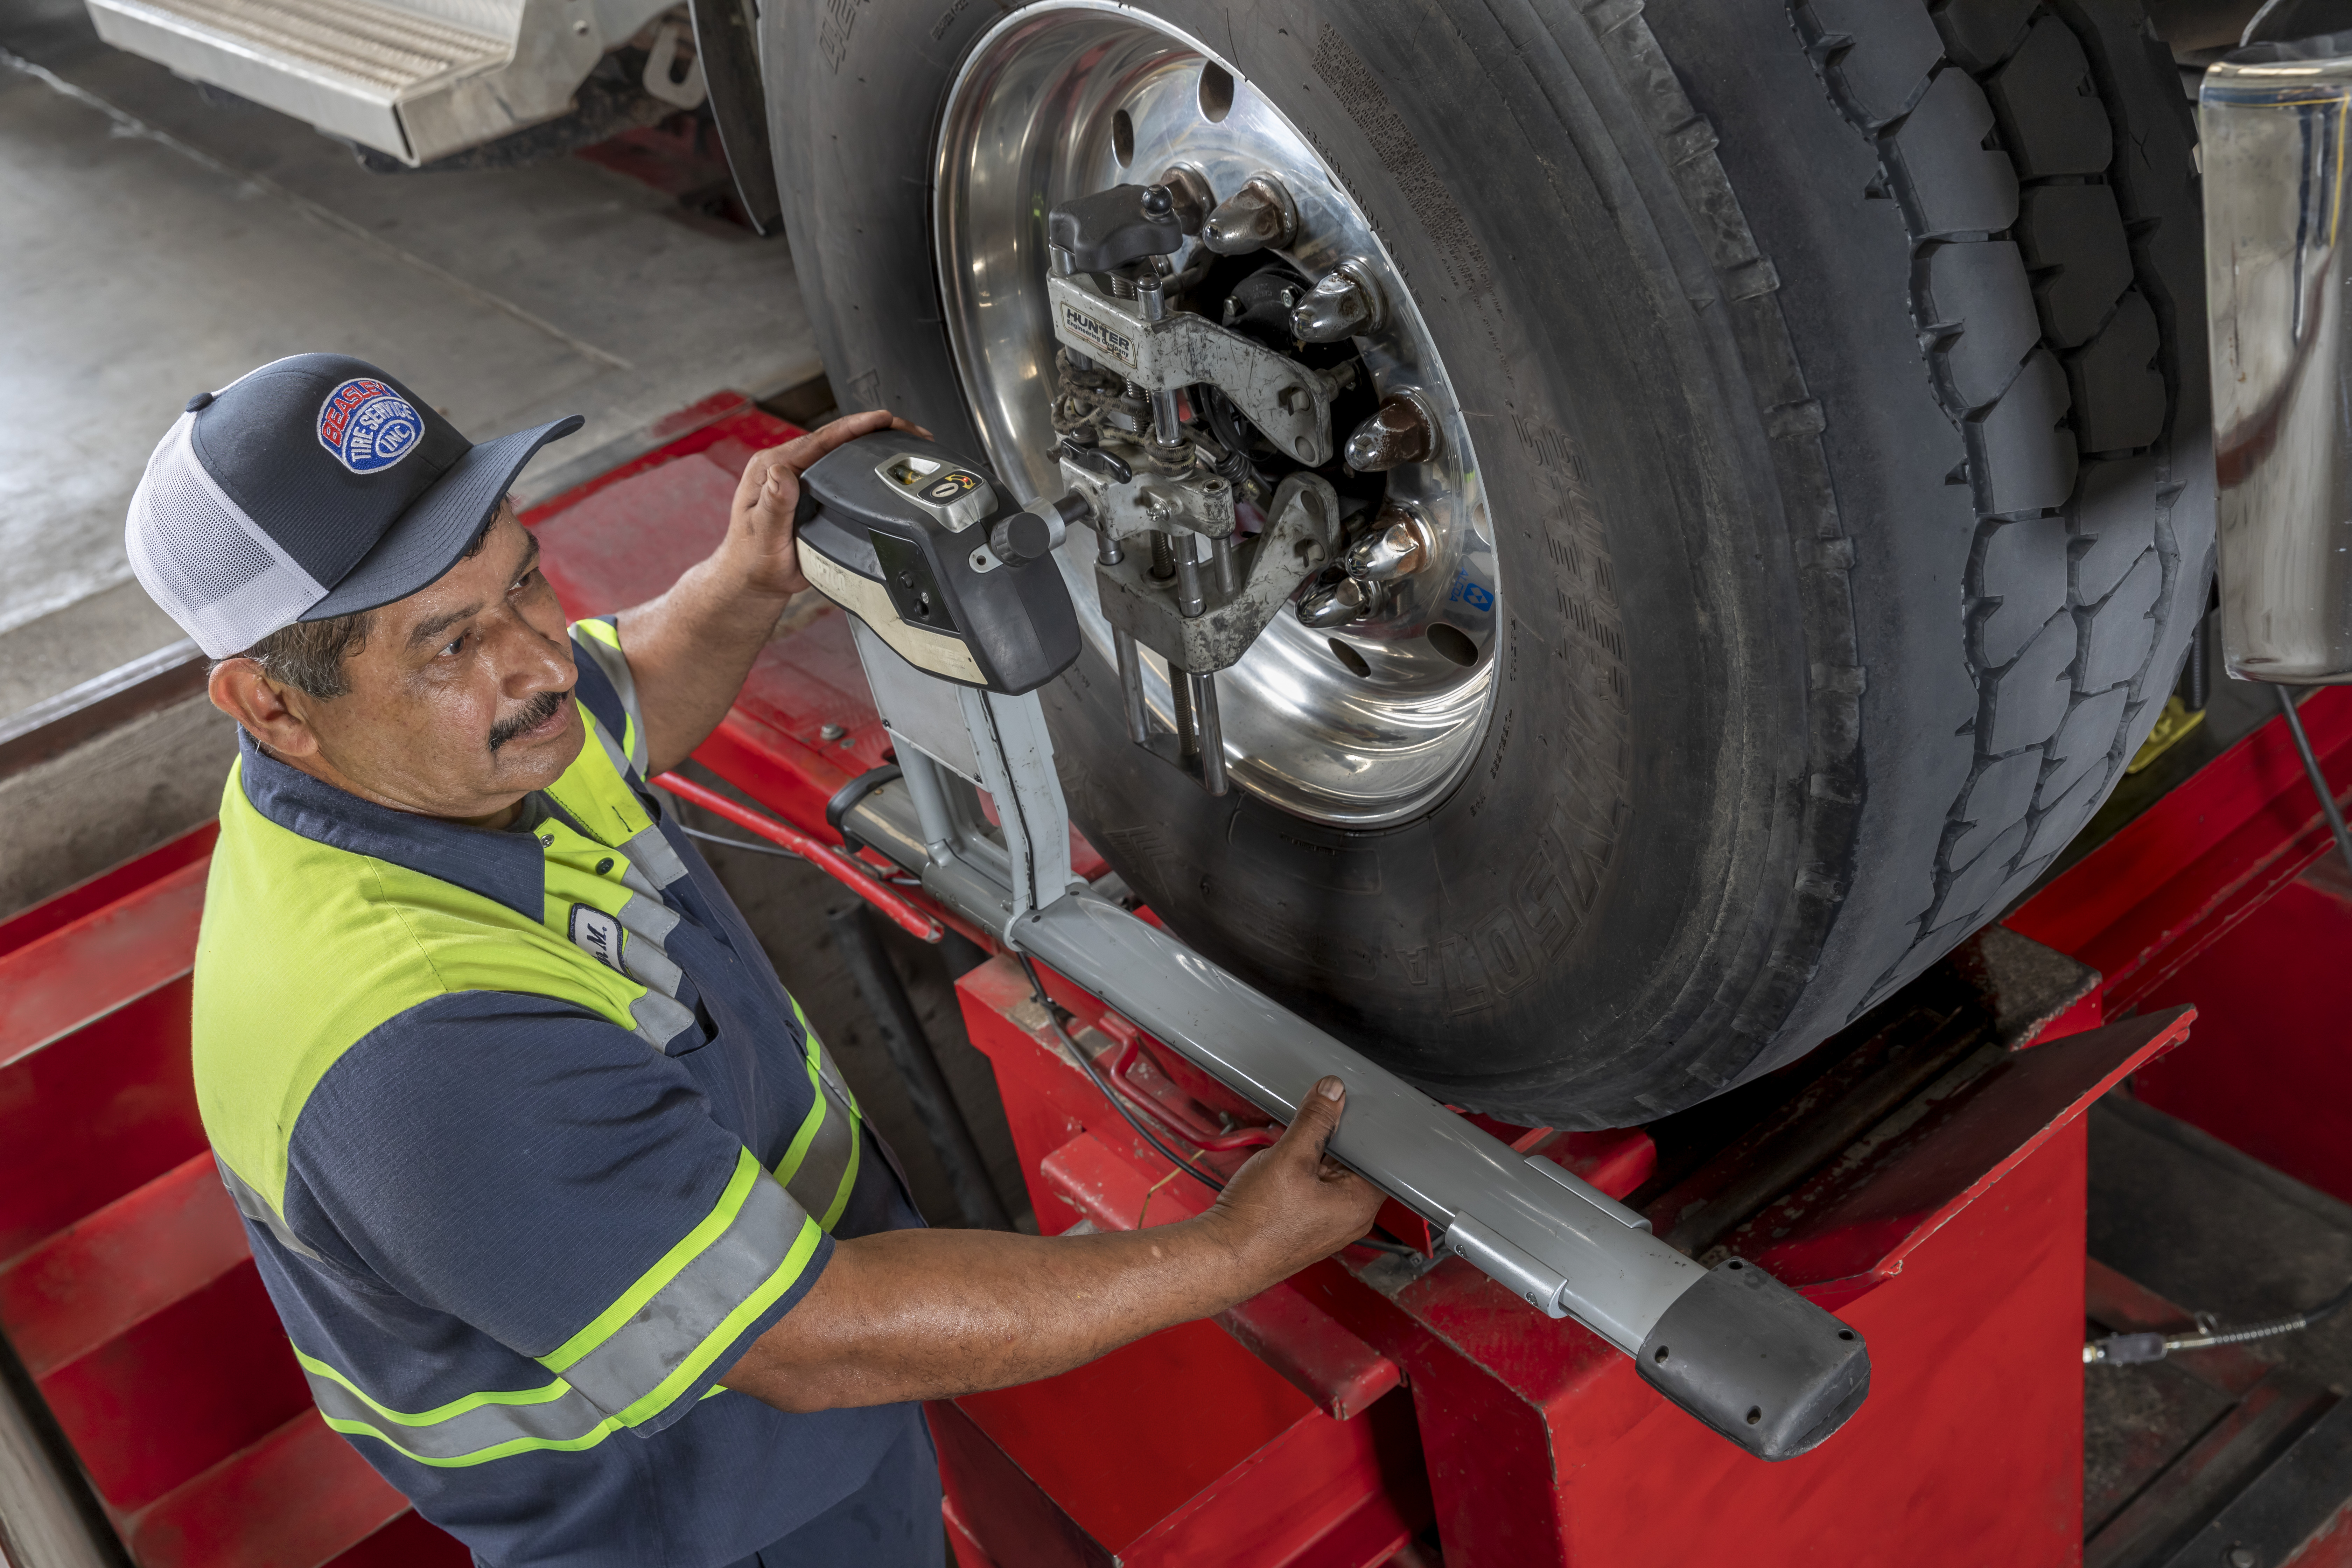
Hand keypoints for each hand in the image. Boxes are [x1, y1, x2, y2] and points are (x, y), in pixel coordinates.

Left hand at [728, 408, 931, 598]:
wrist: (755, 579)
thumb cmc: (754, 561)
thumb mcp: (763, 534)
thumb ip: (774, 505)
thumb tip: (782, 472)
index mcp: (770, 468)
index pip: (819, 439)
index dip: (854, 427)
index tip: (883, 419)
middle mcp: (785, 466)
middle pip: (836, 438)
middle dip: (875, 430)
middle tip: (909, 432)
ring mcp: (799, 477)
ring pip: (841, 450)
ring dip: (874, 443)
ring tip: (907, 442)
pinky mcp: (811, 489)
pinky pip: (841, 468)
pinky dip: (866, 462)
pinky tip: (886, 463)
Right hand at [1202, 1076, 1384, 1282]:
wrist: (1224, 1255)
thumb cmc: (1258, 1222)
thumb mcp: (1289, 1157)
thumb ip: (1315, 1120)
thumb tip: (1332, 1092)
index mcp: (1360, 1204)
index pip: (1377, 1155)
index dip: (1360, 1127)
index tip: (1343, 1108)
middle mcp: (1350, 1218)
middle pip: (1353, 1163)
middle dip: (1331, 1139)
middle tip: (1309, 1126)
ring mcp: (1328, 1223)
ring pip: (1330, 1174)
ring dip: (1311, 1155)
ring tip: (1288, 1151)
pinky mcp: (1306, 1224)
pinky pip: (1313, 1189)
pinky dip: (1300, 1172)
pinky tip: (1279, 1167)